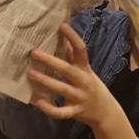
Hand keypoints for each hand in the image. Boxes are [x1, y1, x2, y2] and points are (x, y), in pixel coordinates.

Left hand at [29, 23, 138, 138]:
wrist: (107, 113)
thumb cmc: (91, 86)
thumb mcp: (86, 70)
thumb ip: (74, 56)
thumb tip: (64, 36)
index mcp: (85, 69)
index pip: (81, 50)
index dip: (72, 37)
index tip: (62, 25)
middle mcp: (83, 81)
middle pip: (67, 69)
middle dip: (50, 61)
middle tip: (34, 52)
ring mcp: (80, 97)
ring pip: (62, 89)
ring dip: (46, 82)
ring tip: (31, 74)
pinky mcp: (76, 112)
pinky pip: (62, 112)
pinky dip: (50, 108)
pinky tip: (37, 102)